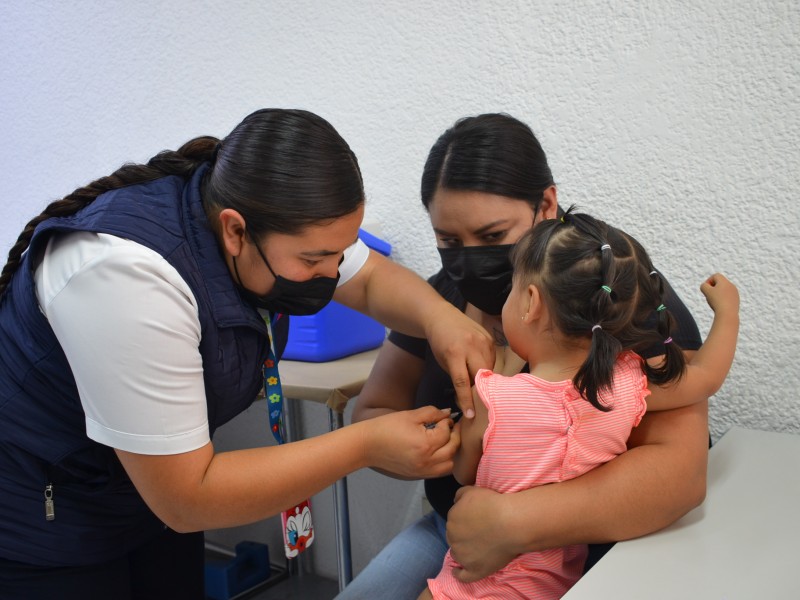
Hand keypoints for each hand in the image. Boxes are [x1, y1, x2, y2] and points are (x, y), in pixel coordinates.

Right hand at [363, 406, 458, 478]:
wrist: (368, 445)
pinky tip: (438, 452)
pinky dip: (444, 462)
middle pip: (453, 449)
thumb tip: (448, 413)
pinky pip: (439, 472)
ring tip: (445, 441)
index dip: (448, 422)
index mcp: (425, 444)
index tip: (444, 417)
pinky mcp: (418, 476)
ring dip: (452, 452)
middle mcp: (427, 461)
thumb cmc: (387, 427)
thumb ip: (432, 413)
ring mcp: (423, 471)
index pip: (447, 432)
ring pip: (449, 464)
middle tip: (451, 427)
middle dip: (454, 436)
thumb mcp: (410, 415)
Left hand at [425, 304, 493, 418]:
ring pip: (490, 368)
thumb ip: (457, 377)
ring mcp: (482, 340)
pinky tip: (482, 369)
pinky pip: (493, 359)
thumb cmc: (440, 343)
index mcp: (455, 353)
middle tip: (480, 402)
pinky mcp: (490, 338)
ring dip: (486, 379)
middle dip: (481, 390)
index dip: (467, 400)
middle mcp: (471, 346)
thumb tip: (470, 397)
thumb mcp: (443, 362)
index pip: (462, 382)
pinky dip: (488, 367)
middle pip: (482, 375)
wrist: (441, 316)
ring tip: (480, 384)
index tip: (470, 415)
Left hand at [447, 486, 520, 581]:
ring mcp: (463, 556)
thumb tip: (455, 502)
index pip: (454, 521)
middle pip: (455, 538)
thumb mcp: (472, 491)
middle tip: (480, 534)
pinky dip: (458, 573)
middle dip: (464, 536)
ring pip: (457, 554)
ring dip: (463, 552)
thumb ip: (459, 495)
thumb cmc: (493, 505)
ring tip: (476, 549)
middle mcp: (453, 538)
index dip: (465, 521)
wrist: (510, 523)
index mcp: (452, 519)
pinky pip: (462, 576)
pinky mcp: (474, 570)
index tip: (476, 522)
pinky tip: (457, 571)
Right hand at [700, 273, 738, 314]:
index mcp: (725, 282)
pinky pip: (728, 297)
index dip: (708, 281)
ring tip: (714, 302)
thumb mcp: (706, 291)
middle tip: (709, 296)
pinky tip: (720, 306)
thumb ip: (703, 286)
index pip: (715, 276)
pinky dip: (722, 300)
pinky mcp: (736, 300)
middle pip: (720, 283)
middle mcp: (731, 286)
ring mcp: (735, 293)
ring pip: (724, 290)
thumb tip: (706, 286)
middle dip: (713, 288)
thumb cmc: (717, 301)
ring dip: (718, 294)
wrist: (728, 314)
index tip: (706, 290)